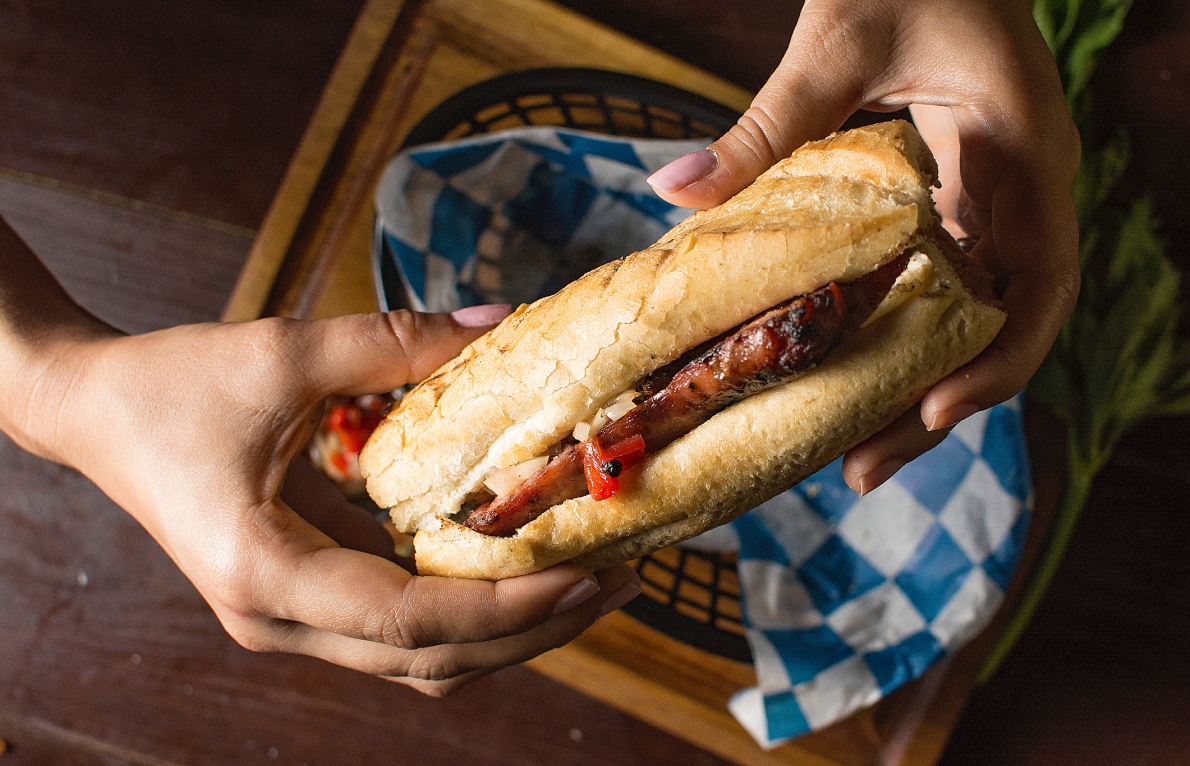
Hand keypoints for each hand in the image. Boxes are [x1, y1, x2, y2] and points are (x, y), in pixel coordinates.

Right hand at [18, 302, 639, 695]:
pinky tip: (525, 567)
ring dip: (510, 629)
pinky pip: (403, 629)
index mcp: (266, 574)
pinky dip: (470, 611)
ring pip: (423, 659)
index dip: (509, 608)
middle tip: (621, 582)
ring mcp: (291, 621)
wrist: (93, 410)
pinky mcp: (306, 601)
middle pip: (433, 661)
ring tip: (592, 581)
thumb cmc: (172, 383)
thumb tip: (499, 323)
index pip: (411, 621)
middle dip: (534, 629)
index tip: (589, 576)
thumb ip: (394, 342)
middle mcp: (280, 621)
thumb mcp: (284, 352)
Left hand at [647, 0, 1080, 493]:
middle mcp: (1030, 187)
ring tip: (855, 455)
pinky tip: (859, 377)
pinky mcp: (971, 197)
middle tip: (862, 472)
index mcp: (1024, 150)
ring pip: (982, 317)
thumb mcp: (837, 40)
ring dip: (928, 383)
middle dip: (946, 404)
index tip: (932, 409)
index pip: (1042, 283)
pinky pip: (955, 284)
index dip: (999, 360)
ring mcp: (1005, 196)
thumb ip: (768, 122)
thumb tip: (673, 192)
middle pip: (1007, 325)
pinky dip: (914, 336)